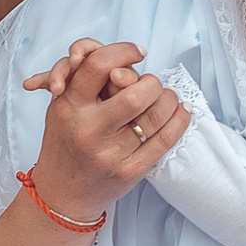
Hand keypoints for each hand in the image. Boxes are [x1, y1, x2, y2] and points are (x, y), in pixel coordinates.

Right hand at [16, 39, 185, 219]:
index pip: (98, 65)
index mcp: (68, 106)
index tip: (138, 53)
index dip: (123, 52)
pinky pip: (164, 141)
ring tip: (169, 96)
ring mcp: (110, 153)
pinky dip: (179, 121)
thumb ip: (85, 78)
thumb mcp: (63, 106)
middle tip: (152, 83)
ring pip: (155, 116)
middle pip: (135, 93)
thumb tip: (124, 64)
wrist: (62, 193)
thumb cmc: (66, 141)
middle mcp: (88, 130)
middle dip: (151, 82)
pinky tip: (182, 111)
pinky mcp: (129, 172)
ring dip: (169, 99)